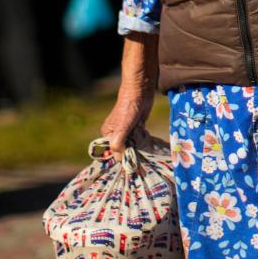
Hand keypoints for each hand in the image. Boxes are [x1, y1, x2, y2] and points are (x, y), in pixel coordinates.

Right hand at [101, 33, 157, 153]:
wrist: (140, 90)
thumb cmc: (128, 107)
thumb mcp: (122, 127)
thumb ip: (118, 143)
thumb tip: (119, 160)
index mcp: (108, 134)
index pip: (112, 153)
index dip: (121, 159)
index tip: (131, 168)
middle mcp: (115, 134)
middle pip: (123, 150)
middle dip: (131, 156)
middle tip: (141, 165)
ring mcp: (127, 131)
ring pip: (132, 146)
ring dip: (139, 151)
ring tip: (146, 160)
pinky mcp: (137, 127)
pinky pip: (139, 140)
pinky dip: (143, 144)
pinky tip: (150, 149)